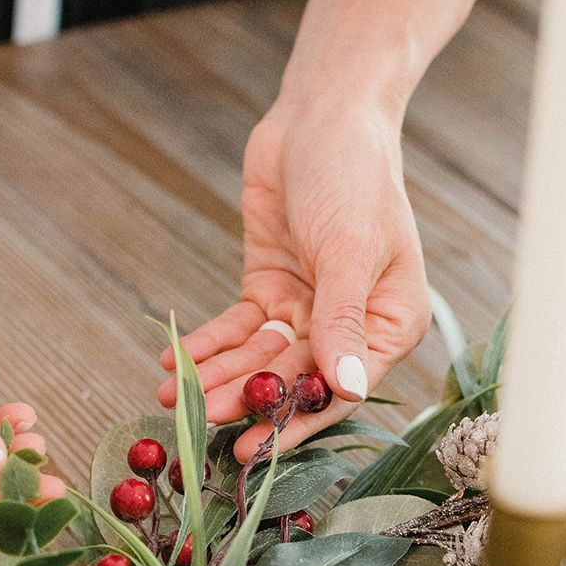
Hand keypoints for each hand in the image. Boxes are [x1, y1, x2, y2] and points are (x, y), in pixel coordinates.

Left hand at [160, 98, 430, 462]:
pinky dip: (208, 345)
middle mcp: (351, 327)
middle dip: (244, 399)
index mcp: (390, 325)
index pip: (340, 390)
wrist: (322, 116)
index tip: (252, 449)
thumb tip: (348, 389)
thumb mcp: (350, 250)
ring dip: (219, 377)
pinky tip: (176, 362)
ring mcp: (308, 309)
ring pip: (260, 359)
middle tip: (197, 420)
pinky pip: (237, 330)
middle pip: (293, 380)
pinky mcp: (271, 288)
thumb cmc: (355, 176)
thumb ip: (344, 321)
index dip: (294, 422)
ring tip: (175, 397)